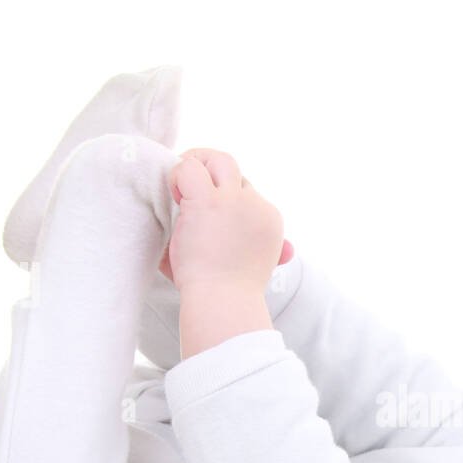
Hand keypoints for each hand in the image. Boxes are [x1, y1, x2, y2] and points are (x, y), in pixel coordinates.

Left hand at [157, 148, 292, 293]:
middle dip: (211, 170)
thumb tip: (289, 251)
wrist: (224, 302)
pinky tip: (173, 196)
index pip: (246, 190)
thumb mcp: (261, 267)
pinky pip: (188, 169)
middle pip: (233, 169)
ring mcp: (231, 201)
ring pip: (216, 160)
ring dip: (195, 163)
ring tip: (178, 185)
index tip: (205, 212)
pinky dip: (176, 176)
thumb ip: (274, 254)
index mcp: (268, 219)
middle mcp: (255, 205)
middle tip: (189, 185)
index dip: (222, 196)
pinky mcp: (206, 201)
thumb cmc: (235, 293)